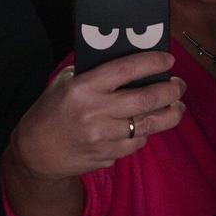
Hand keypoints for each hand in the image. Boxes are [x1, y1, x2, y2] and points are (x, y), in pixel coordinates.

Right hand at [9, 55, 186, 177]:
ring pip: (149, 125)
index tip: (168, 59)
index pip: (126, 69)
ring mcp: (102, 137)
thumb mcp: (64, 83)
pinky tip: (146, 126)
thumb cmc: (52, 111)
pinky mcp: (107, 156)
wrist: (36, 151)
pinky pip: (137, 144)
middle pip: (146, 99)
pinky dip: (145, 134)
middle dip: (171, 90)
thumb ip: (92, 73)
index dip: (152, 63)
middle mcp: (95, 112)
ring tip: (177, 106)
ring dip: (170, 115)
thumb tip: (129, 65)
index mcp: (84, 87)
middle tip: (179, 85)